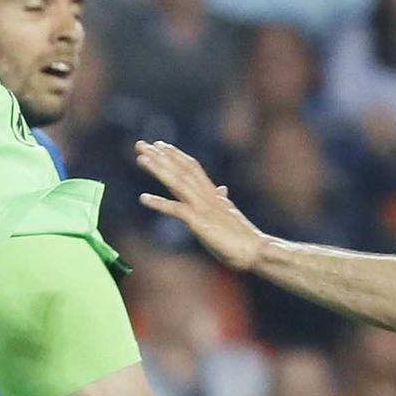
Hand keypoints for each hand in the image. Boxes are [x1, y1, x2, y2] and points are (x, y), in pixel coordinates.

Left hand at [136, 140, 269, 272]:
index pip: (192, 168)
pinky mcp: (200, 223)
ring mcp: (203, 208)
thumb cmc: (242, 237)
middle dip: (160, 156)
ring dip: (158, 169)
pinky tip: (143, 198)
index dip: (175, 155)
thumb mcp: (229, 214)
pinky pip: (176, 210)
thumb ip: (221, 200)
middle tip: (141, 144)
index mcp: (213, 195)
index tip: (160, 145)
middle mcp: (207, 196)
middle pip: (181, 170)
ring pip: (177, 183)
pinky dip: (159, 203)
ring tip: (140, 158)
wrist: (255, 250)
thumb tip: (222, 189)